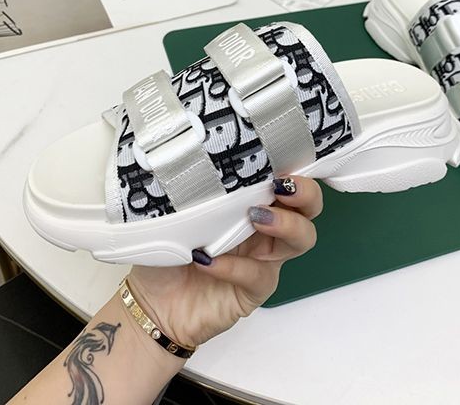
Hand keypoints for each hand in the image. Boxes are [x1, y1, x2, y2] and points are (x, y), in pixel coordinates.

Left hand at [128, 176, 321, 346]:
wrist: (152, 303)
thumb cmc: (167, 251)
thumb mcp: (178, 214)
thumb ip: (195, 192)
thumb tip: (195, 162)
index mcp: (251, 205)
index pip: (286, 182)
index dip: (293, 169)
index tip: (279, 157)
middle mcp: (265, 231)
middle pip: (308, 209)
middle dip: (305, 193)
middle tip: (281, 186)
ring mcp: (263, 261)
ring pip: (300, 240)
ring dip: (284, 224)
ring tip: (256, 216)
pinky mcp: (254, 291)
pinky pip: (257, 275)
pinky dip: (235, 265)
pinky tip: (207, 259)